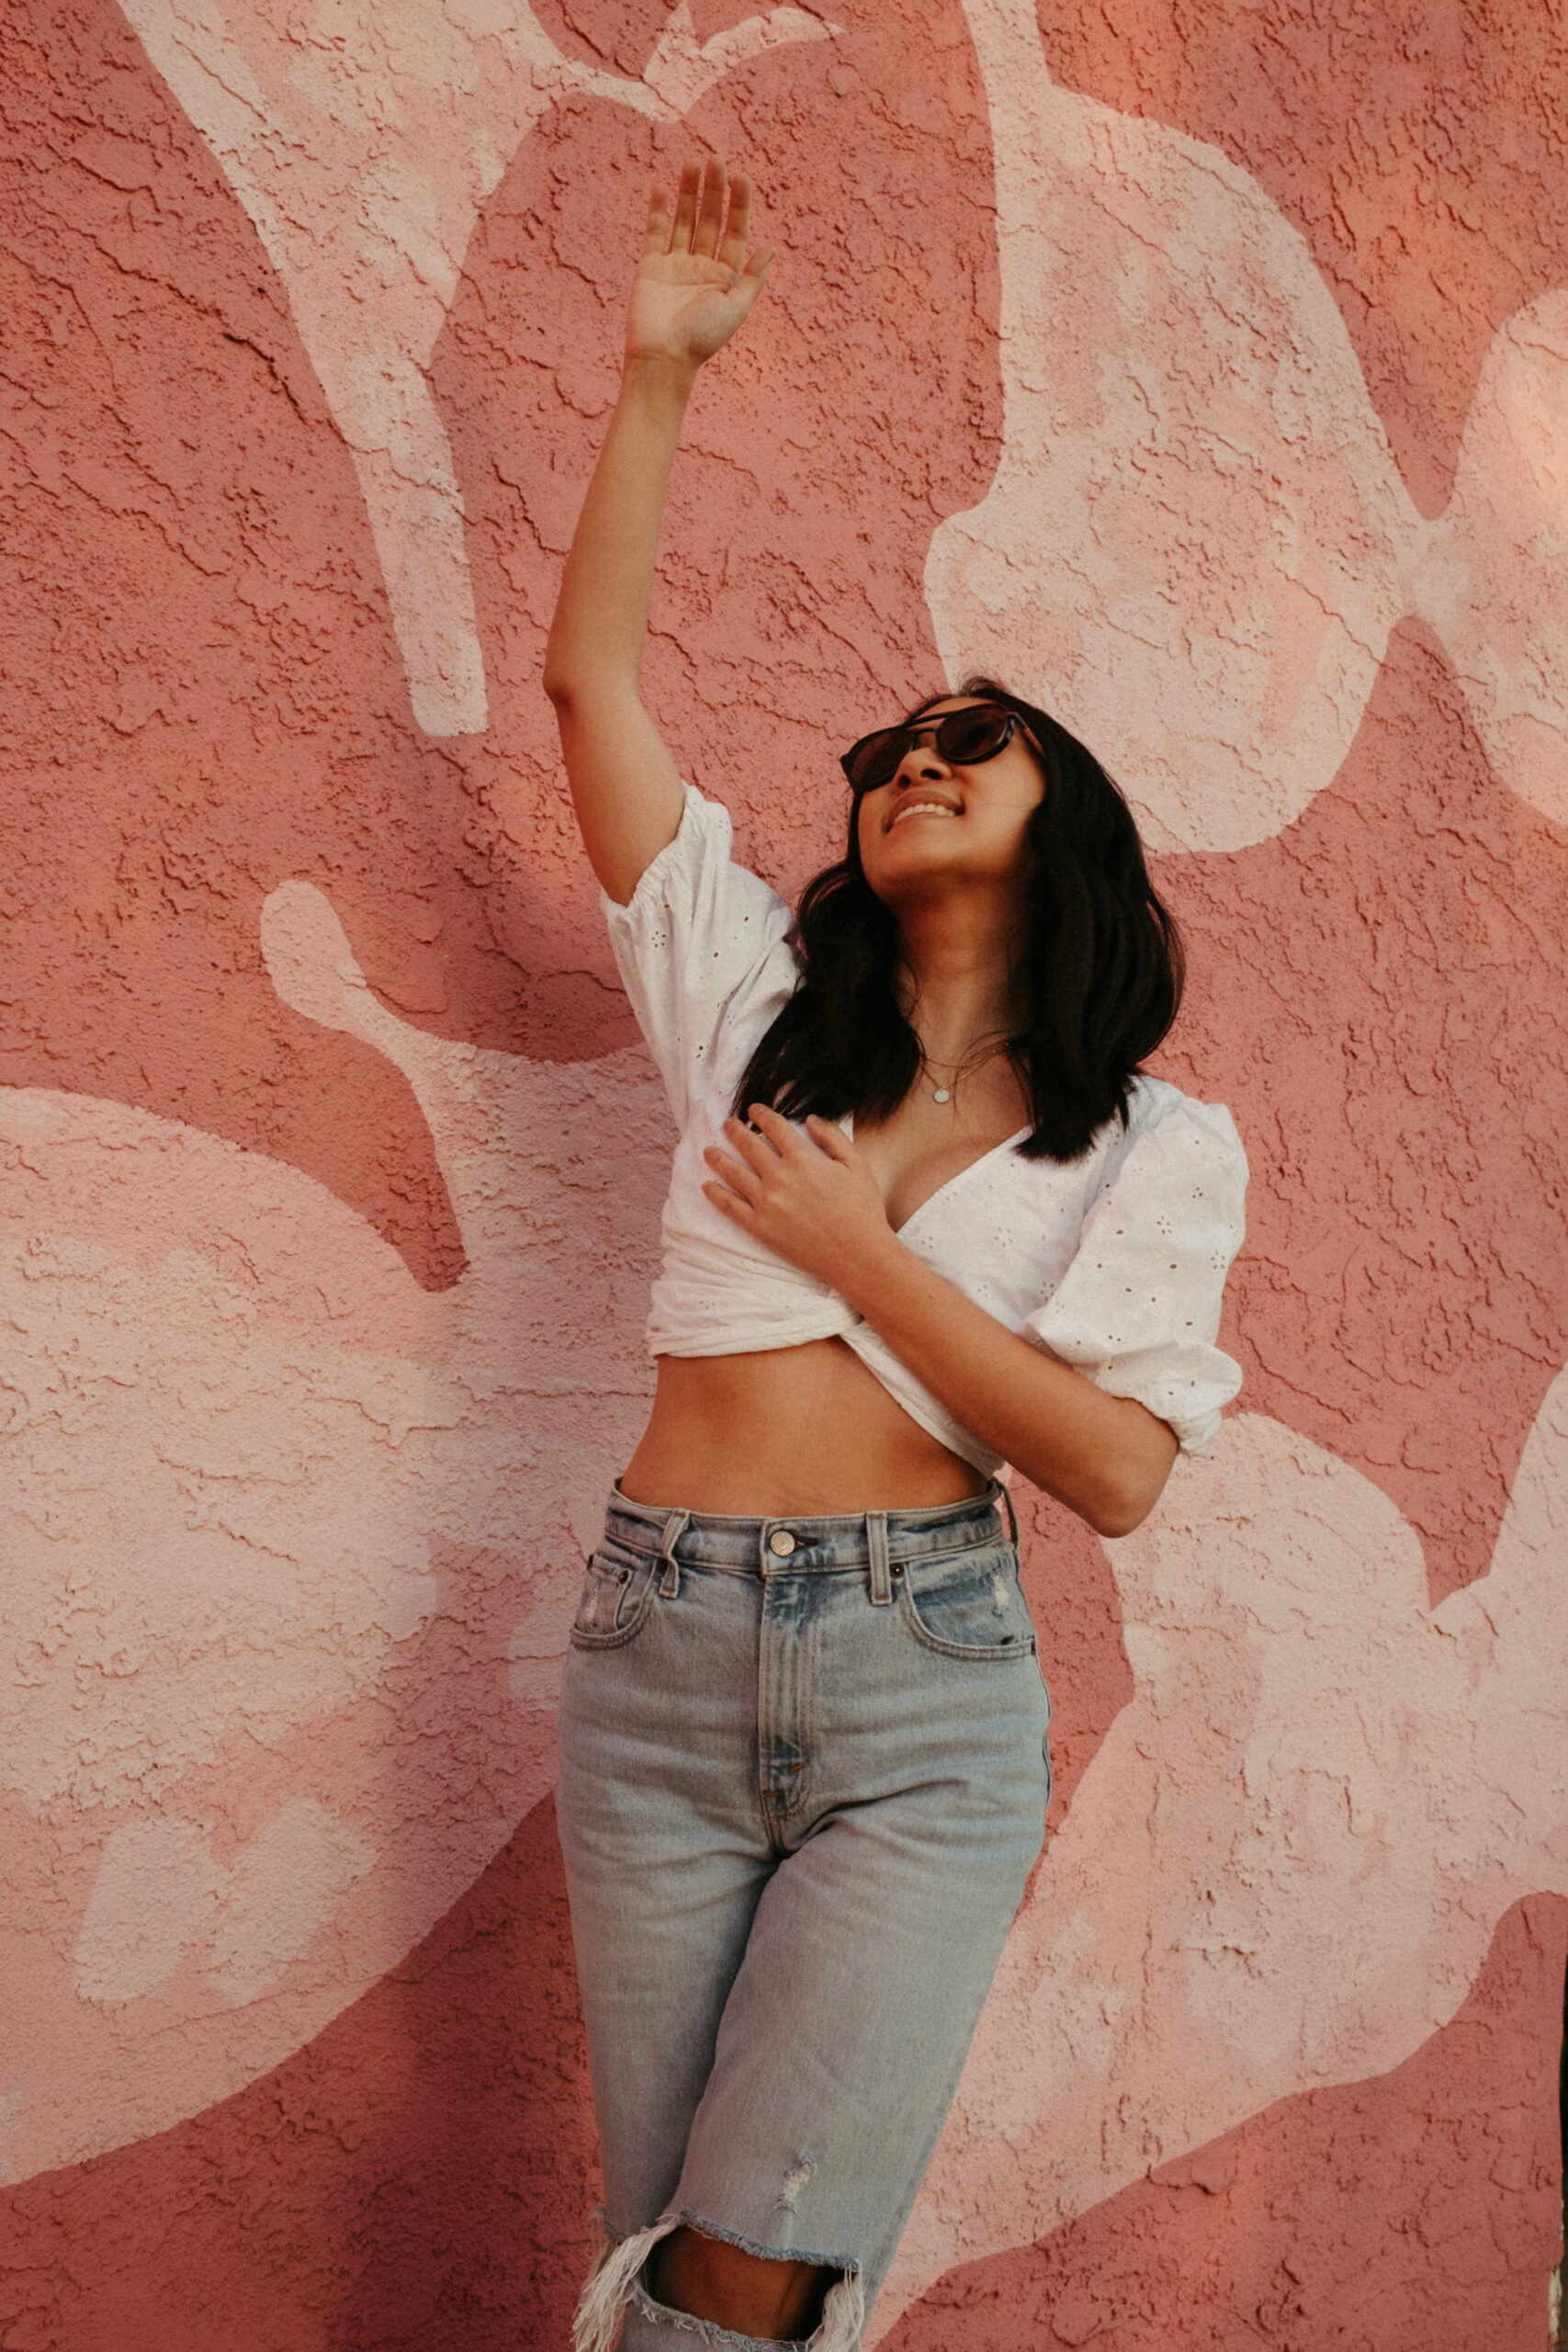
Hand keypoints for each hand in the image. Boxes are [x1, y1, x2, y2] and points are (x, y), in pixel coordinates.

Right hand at [626, 157, 773, 372]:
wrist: (663, 358)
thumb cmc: (702, 339)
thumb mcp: (736, 308)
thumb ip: (753, 278)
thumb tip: (772, 247)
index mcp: (725, 276)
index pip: (735, 231)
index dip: (739, 204)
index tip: (741, 177)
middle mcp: (701, 266)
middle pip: (709, 219)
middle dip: (714, 190)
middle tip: (716, 158)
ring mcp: (675, 265)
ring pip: (683, 220)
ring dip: (688, 192)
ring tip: (692, 163)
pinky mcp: (650, 267)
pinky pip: (655, 233)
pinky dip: (658, 211)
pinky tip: (663, 187)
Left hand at [703, 1107, 894, 1289]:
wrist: (858, 1255)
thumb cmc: (862, 1210)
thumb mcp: (857, 1165)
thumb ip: (833, 1137)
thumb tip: (811, 1119)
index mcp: (803, 1158)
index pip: (773, 1126)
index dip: (760, 1113)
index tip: (753, 1110)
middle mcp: (780, 1176)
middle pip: (747, 1144)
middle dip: (734, 1130)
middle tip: (727, 1124)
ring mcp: (766, 1202)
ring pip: (731, 1172)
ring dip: (716, 1157)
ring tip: (708, 1151)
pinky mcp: (759, 1227)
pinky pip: (729, 1206)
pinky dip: (715, 1194)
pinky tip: (707, 1186)